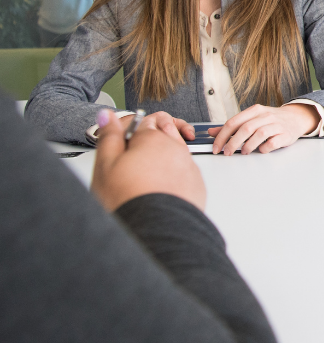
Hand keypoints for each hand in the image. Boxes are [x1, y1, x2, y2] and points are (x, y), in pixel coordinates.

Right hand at [91, 109, 205, 211]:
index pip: (144, 123)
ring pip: (174, 156)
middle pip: (162, 138)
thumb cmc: (128, 199)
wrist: (156, 231)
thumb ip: (109, 136)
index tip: (123, 148)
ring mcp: (189, 167)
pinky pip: (183, 175)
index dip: (132, 135)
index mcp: (153, 139)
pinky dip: (172, 180)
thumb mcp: (106, 164)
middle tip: (131, 169)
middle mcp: (176, 149)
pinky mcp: (196, 185)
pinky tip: (158, 192)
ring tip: (143, 183)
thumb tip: (108, 115)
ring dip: (161, 164)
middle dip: (148, 148)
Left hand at [209, 103, 319, 154]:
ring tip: (244, 152)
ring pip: (259, 134)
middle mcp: (266, 116)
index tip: (216, 147)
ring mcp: (277, 124)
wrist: (296, 118)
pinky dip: (264, 149)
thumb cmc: (271, 120)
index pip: (233, 122)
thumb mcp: (251, 119)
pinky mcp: (285, 134)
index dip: (222, 136)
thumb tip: (212, 132)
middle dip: (233, 143)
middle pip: (245, 128)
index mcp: (255, 110)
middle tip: (227, 153)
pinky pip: (272, 143)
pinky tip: (261, 150)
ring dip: (248, 146)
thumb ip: (232, 126)